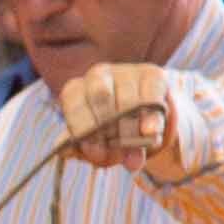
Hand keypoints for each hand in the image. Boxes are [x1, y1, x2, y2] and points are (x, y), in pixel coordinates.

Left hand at [55, 63, 177, 169]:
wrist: (145, 122)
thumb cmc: (111, 133)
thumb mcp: (97, 144)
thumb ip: (85, 149)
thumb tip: (70, 151)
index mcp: (75, 91)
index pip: (74, 105)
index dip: (83, 129)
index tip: (94, 149)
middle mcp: (97, 75)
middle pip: (100, 96)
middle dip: (108, 125)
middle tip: (117, 148)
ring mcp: (126, 72)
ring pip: (128, 100)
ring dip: (132, 129)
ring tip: (136, 148)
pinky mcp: (153, 74)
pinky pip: (151, 97)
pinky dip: (151, 118)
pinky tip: (151, 133)